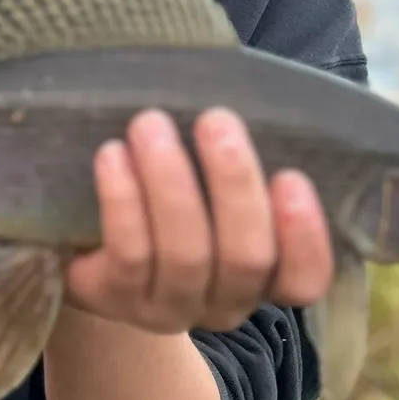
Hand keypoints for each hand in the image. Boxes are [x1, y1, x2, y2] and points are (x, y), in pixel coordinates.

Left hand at [64, 108, 332, 334]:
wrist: (92, 238)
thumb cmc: (174, 189)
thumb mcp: (211, 177)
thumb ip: (235, 153)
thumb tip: (245, 91)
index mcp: (263, 275)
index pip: (305, 278)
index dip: (305, 238)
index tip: (291, 176)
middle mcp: (223, 301)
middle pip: (246, 258)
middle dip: (234, 185)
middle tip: (216, 119)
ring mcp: (168, 308)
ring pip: (184, 255)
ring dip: (170, 183)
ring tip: (150, 123)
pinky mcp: (114, 300)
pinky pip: (126, 256)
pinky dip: (123, 201)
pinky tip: (112, 154)